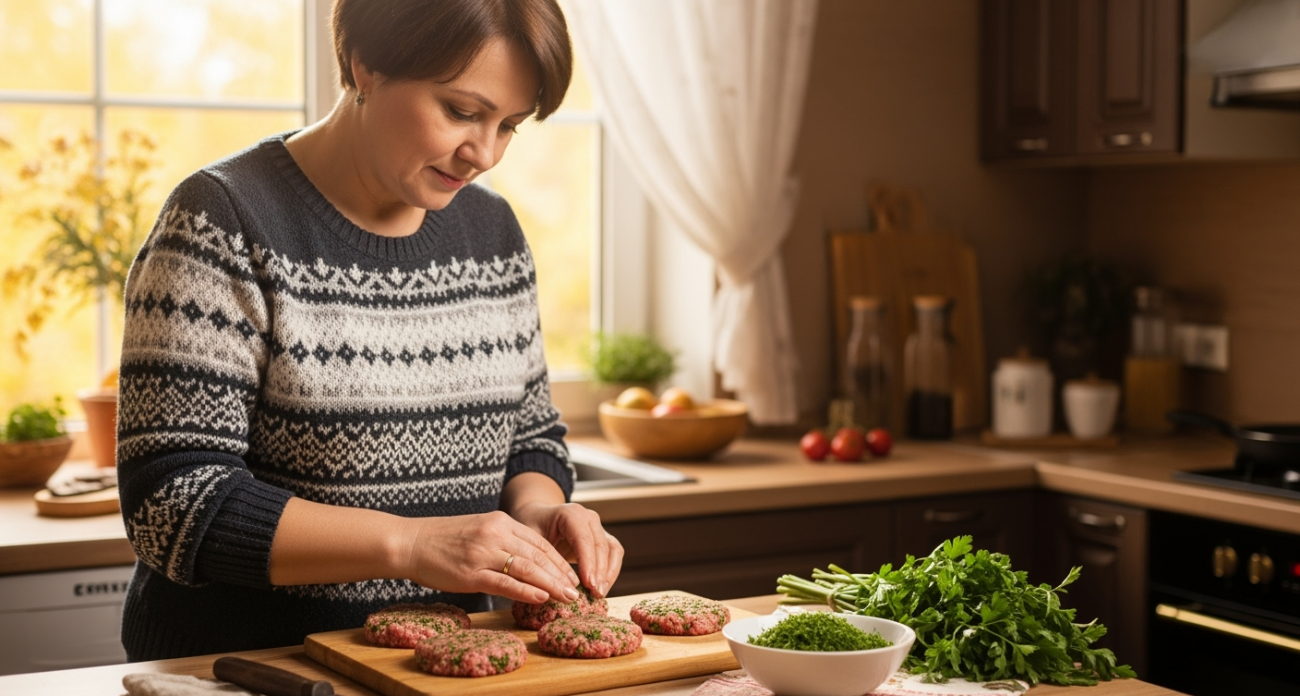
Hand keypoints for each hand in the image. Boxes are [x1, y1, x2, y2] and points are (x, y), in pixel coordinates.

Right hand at [401, 511, 581, 604]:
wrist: (410, 541)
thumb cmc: (443, 540)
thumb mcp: (479, 531)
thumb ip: (504, 542)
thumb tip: (529, 562)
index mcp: (501, 522)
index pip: (540, 542)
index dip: (560, 561)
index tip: (573, 576)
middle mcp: (496, 534)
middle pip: (539, 555)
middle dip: (562, 574)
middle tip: (578, 591)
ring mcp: (483, 553)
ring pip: (527, 568)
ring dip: (551, 584)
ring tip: (568, 597)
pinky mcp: (471, 573)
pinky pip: (504, 582)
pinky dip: (526, 591)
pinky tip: (541, 598)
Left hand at [511, 501, 623, 598]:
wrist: (539, 517)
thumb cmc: (532, 527)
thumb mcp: (529, 540)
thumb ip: (537, 559)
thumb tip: (544, 588)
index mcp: (570, 514)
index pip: (583, 538)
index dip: (588, 561)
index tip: (588, 583)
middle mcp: (588, 518)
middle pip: (601, 545)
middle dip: (600, 571)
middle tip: (595, 593)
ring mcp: (598, 527)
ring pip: (612, 549)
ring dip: (609, 573)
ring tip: (599, 594)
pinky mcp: (602, 539)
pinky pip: (613, 554)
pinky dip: (610, 572)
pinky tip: (601, 589)